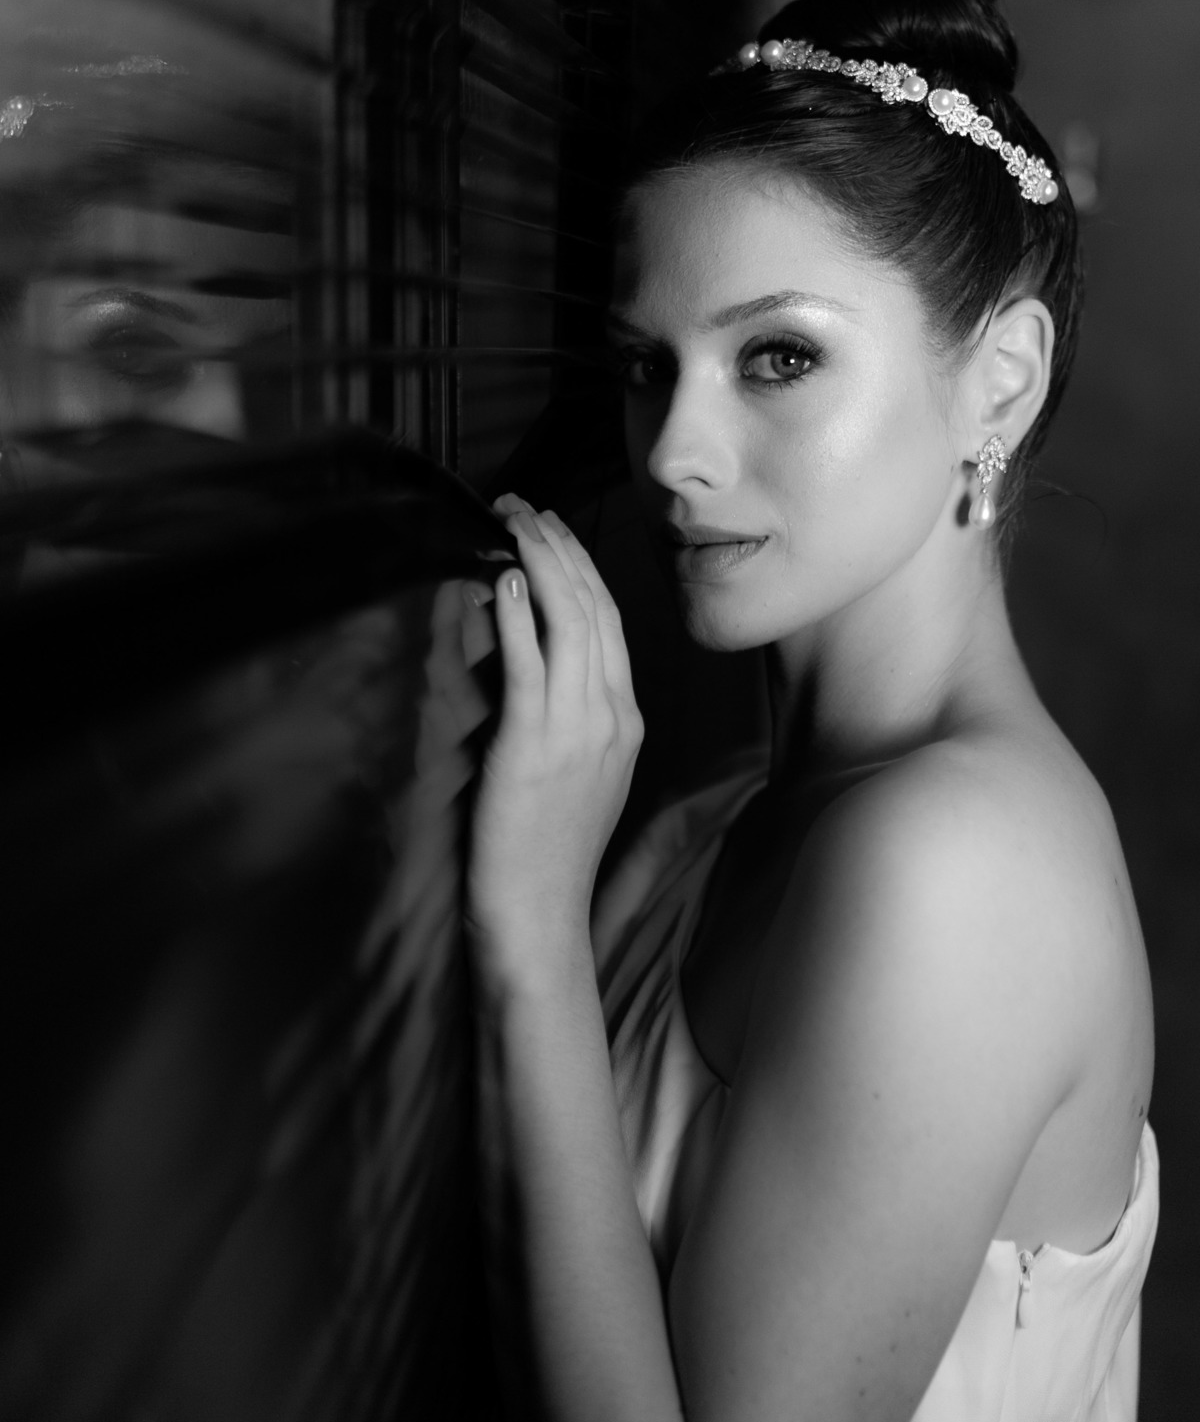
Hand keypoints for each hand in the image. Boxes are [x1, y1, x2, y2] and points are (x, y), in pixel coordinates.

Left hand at [467, 496, 641, 978]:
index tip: (549, 529)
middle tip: (524, 506)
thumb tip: (519, 647)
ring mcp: (578, 729)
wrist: (538, 915)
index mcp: (625, 720)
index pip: (609, 622)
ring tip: (513, 520)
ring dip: (537, 561)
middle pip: (594, 609)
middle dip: (558, 547)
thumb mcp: (570, 769)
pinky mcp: (535, 744)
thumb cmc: (543, 849)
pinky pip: (530, 663)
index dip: (579, 566)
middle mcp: (612, 716)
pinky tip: (500, 577)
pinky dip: (517, 613)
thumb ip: (555, 709)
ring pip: (568, 622)